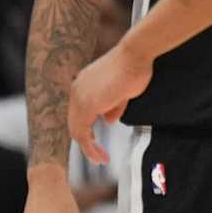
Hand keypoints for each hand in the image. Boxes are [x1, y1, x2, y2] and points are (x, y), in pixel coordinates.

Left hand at [68, 43, 150, 164]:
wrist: (136, 53)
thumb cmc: (135, 66)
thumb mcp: (123, 91)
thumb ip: (113, 106)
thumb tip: (108, 121)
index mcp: (83, 86)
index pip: (79, 114)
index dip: (87, 130)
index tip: (98, 142)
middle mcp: (77, 91)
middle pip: (75, 124)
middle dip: (87, 142)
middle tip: (99, 155)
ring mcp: (80, 97)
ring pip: (77, 130)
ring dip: (88, 147)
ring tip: (100, 159)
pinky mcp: (87, 105)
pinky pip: (83, 132)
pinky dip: (90, 147)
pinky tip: (100, 155)